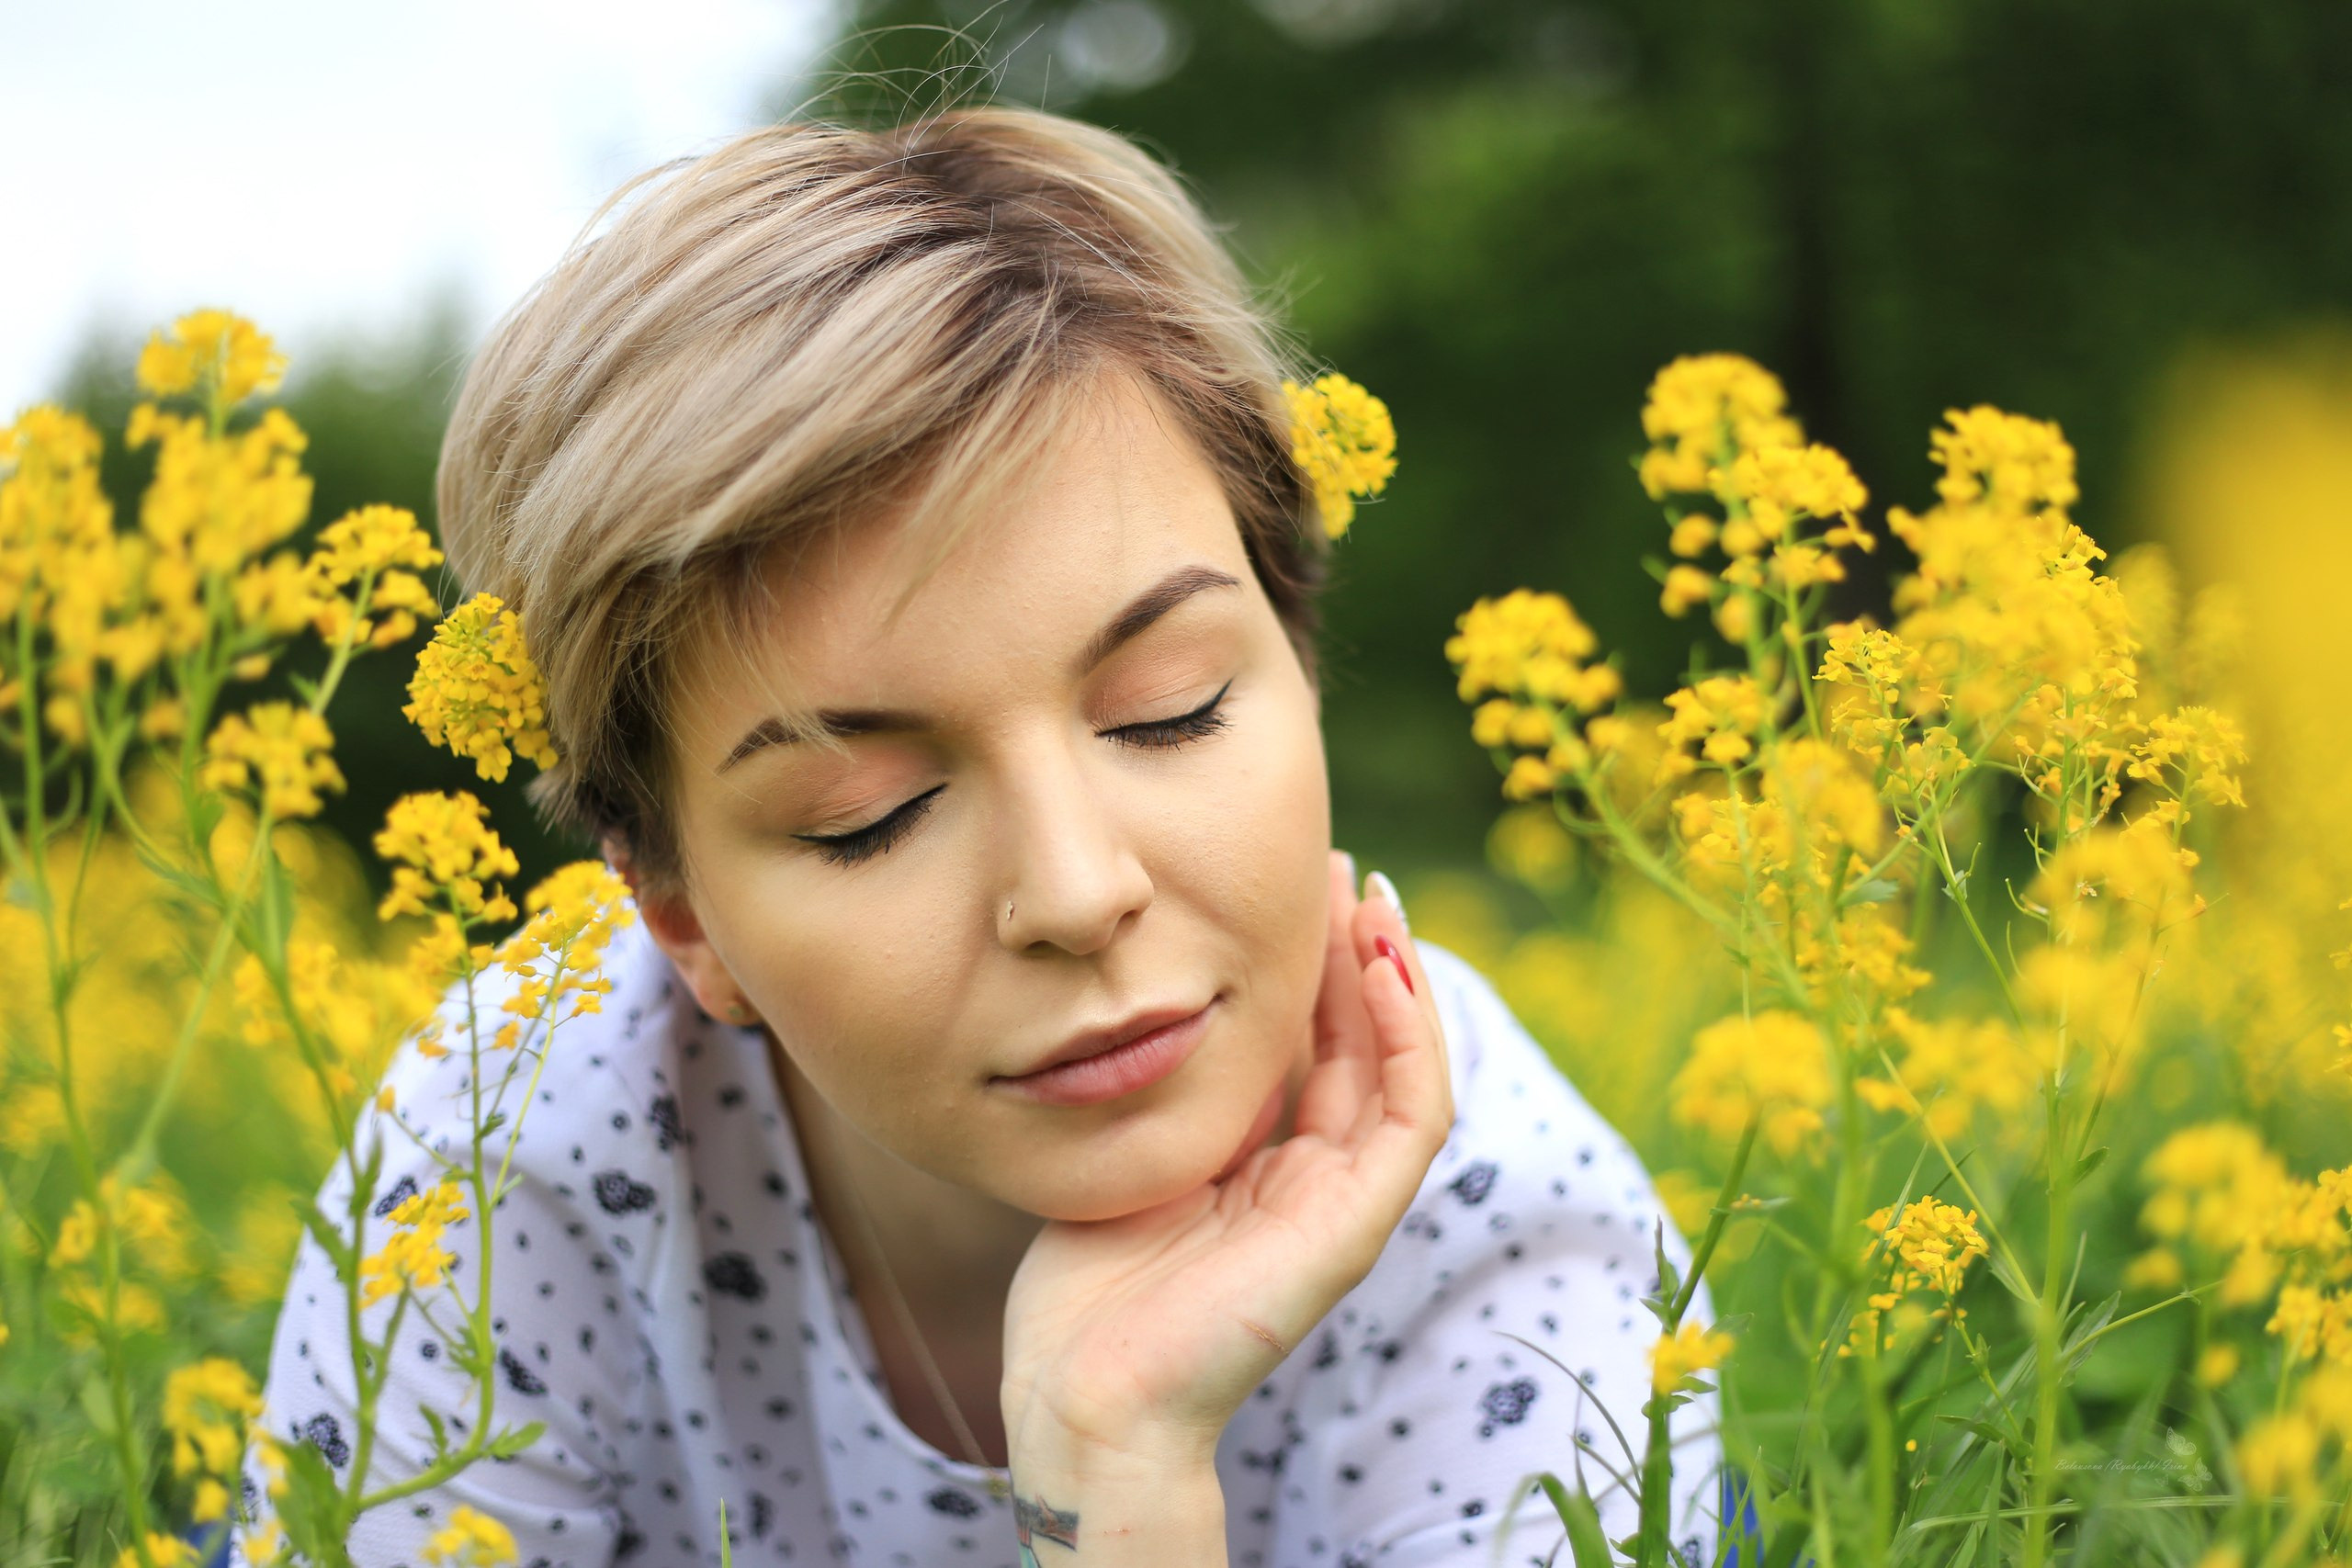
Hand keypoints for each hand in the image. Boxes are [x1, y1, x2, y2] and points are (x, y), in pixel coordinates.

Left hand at [999, 851, 1452, 1464]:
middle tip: (1335, 864)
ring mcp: (1342, 1202)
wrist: (1084, 1393)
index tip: (1296, 884)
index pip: (1314, 1044)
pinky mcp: (1356, 1224)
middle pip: (1361, 1041)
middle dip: (1353, 949)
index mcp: (1267, 1166)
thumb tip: (1159, 995)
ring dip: (1394, 975)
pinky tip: (1381, 963)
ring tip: (1369, 895)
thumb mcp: (1132, 1149)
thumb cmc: (1086, 1288)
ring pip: (1400, 1064)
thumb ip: (1169, 1087)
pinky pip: (1411, 1113)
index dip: (1313, 964)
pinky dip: (1409, 1034)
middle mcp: (1315, 1178)